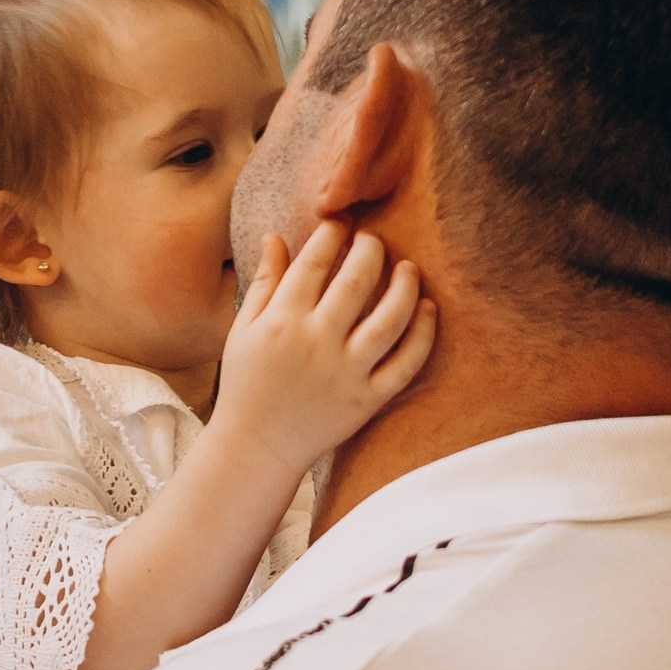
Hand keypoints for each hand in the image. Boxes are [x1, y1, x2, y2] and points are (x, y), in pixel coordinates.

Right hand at [213, 221, 435, 479]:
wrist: (256, 448)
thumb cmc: (246, 384)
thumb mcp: (243, 329)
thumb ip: (264, 282)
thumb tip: (275, 235)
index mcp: (282, 321)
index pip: (315, 262)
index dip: (332, 233)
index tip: (342, 221)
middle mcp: (316, 344)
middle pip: (357, 281)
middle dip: (370, 248)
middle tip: (373, 240)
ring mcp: (345, 374)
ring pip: (390, 319)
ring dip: (405, 285)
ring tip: (408, 267)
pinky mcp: (367, 401)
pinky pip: (406, 364)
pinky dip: (423, 334)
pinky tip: (427, 309)